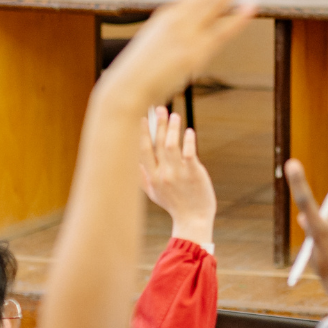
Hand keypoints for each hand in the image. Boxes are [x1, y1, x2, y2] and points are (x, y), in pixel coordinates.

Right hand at [98, 0, 255, 109]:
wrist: (127, 89)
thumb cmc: (143, 69)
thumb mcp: (161, 40)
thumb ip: (185, 30)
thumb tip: (208, 21)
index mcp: (172, 14)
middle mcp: (179, 19)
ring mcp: (186, 35)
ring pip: (214, 3)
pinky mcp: (192, 53)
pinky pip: (219, 33)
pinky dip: (235, 19)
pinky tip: (249, 6)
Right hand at [141, 107, 215, 246]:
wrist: (193, 219)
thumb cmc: (174, 205)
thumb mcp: (153, 193)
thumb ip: (143, 177)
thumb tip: (133, 161)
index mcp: (151, 177)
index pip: (143, 150)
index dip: (142, 132)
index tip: (141, 117)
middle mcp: (162, 174)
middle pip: (157, 144)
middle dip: (157, 124)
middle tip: (159, 108)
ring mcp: (178, 173)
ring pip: (171, 145)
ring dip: (172, 128)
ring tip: (175, 115)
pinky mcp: (194, 174)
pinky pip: (189, 153)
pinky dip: (188, 141)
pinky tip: (188, 131)